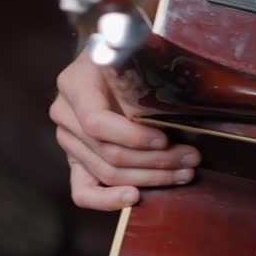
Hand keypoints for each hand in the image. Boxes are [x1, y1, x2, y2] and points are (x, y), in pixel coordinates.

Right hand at [50, 47, 201, 211]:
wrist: (108, 59)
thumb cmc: (125, 56)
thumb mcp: (129, 54)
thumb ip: (139, 75)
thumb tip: (168, 100)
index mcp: (74, 84)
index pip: (96, 122)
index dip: (133, 137)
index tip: (165, 138)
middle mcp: (64, 114)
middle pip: (107, 152)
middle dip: (154, 161)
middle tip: (191, 158)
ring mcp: (68, 140)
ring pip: (105, 172)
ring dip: (148, 178)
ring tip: (182, 172)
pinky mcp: (76, 160)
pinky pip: (82, 191)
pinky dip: (107, 200)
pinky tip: (134, 198)